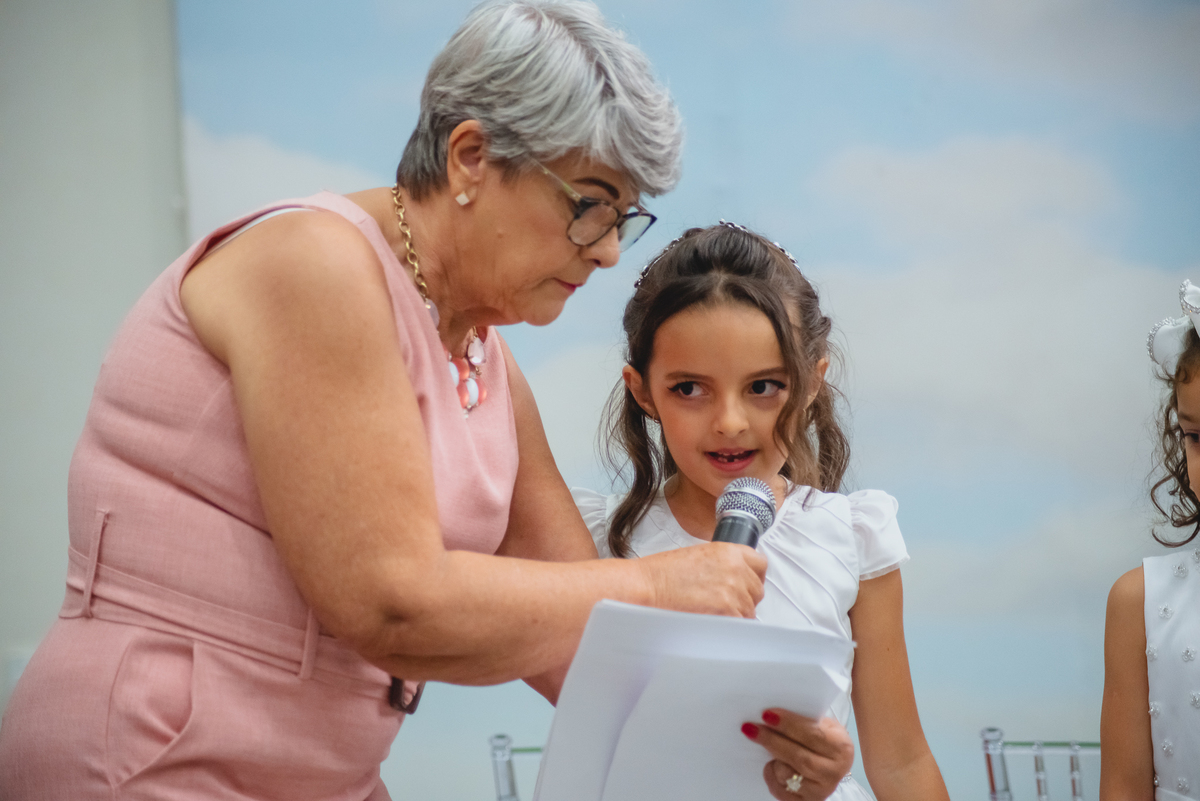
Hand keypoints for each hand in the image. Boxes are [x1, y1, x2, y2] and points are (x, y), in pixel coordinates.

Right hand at [638, 542, 765, 617]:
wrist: (647, 587)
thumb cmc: (664, 573)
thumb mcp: (700, 556)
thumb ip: (724, 564)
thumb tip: (736, 580)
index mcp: (730, 551)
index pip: (760, 564)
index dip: (752, 576)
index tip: (745, 584)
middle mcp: (736, 569)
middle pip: (757, 590)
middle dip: (744, 598)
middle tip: (723, 602)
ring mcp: (734, 591)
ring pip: (749, 610)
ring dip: (736, 614)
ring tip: (713, 613)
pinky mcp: (727, 611)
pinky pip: (740, 624)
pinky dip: (729, 626)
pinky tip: (712, 621)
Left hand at [742, 710, 854, 799]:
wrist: (832, 762)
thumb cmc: (823, 738)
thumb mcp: (822, 724)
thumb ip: (804, 719)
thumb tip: (771, 713)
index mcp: (841, 748)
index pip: (813, 735)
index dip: (788, 724)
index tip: (767, 715)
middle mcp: (834, 772)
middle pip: (799, 758)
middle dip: (772, 741)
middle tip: (751, 728)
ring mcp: (821, 791)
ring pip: (787, 776)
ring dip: (773, 760)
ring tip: (767, 747)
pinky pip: (781, 792)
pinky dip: (771, 776)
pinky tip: (771, 765)